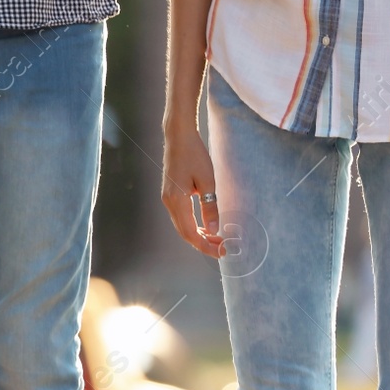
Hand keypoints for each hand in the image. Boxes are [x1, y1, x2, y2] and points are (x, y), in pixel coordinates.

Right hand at [161, 124, 223, 256]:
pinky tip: (205, 226)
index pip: (190, 233)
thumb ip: (210, 207)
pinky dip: (193, 225)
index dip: (206, 246)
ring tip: (217, 239)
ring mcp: (167, 199)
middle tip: (222, 249)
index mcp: (177, 201)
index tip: (222, 252)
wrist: (178, 137)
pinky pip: (181, 217)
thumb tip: (215, 229)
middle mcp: (169, 203)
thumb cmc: (194, 155)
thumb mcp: (208, 181)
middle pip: (184, 233)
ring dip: (198, 235)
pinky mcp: (170, 195)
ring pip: (182, 226)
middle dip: (203, 244)